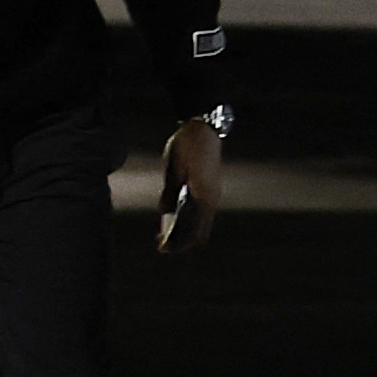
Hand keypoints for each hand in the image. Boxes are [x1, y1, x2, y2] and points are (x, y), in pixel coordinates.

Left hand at [157, 116, 222, 254]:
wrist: (204, 128)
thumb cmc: (188, 146)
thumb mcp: (173, 169)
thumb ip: (169, 193)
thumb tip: (164, 212)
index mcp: (203, 194)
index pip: (194, 228)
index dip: (180, 242)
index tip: (164, 249)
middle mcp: (212, 197)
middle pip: (200, 228)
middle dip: (183, 240)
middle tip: (163, 246)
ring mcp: (213, 192)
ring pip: (202, 220)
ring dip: (186, 229)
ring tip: (167, 235)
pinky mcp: (210, 187)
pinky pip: (202, 210)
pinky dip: (190, 218)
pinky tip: (176, 219)